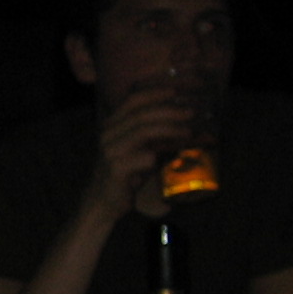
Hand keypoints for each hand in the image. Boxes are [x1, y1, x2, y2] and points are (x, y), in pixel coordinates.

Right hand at [87, 82, 195, 218]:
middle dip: (169, 111)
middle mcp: (108, 134)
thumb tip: (188, 127)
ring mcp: (111, 151)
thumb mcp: (139, 150)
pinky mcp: (117, 169)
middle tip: (190, 112)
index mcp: (112, 125)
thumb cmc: (125, 174)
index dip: (154, 93)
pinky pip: (144, 157)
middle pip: (141, 114)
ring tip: (188, 131)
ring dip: (169, 129)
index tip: (175, 91)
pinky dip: (163, 153)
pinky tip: (175, 154)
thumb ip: (156, 137)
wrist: (102, 201)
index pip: (132, 101)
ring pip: (143, 131)